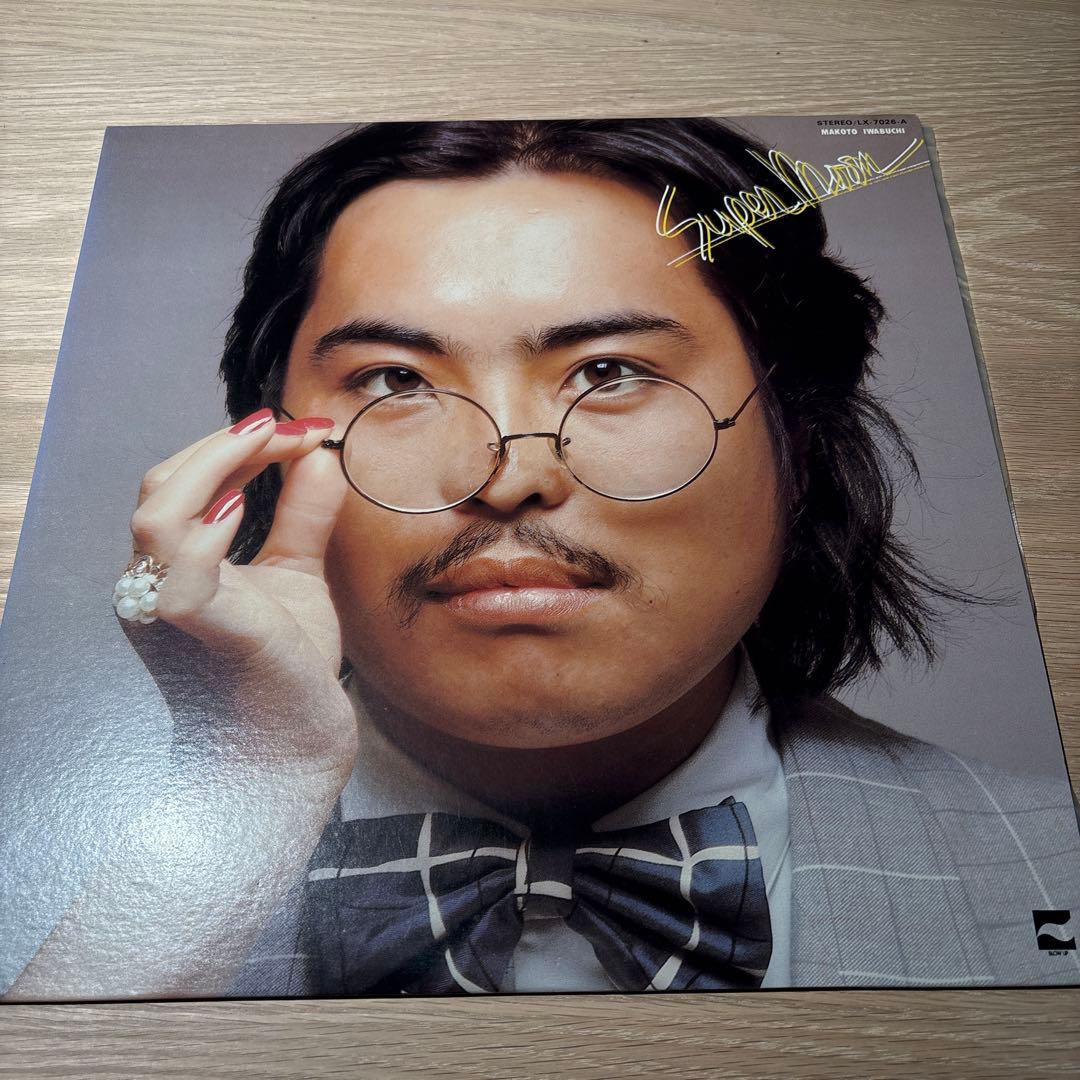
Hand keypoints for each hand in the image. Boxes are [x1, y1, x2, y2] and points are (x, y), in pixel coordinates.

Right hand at [122, 409, 357, 775]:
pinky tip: (243, 505)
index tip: (300, 427)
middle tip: (294, 426)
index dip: (234, 446)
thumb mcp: (298, 575)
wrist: (295, 744)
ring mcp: (169, 610)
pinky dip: (209, 531)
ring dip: (218, 466)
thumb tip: (320, 456)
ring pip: (160, 516)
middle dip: (229, 444)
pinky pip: (183, 573)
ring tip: (275, 443)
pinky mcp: (198, 633)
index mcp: (177, 568)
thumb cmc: (288, 665)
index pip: (184, 486)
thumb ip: (302, 517)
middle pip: (165, 487)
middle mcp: (158, 584)